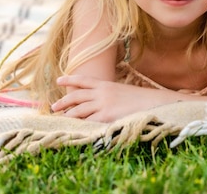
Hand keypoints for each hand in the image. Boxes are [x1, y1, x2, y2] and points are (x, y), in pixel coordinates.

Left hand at [51, 75, 169, 121]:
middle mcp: (101, 93)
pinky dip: (81, 125)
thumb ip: (108, 93)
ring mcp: (103, 104)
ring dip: (68, 115)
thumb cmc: (140, 99)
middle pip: (76, 95)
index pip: (83, 80)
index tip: (58, 80)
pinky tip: (75, 128)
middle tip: (53, 107)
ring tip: (61, 118)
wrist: (153, 102)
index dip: (70, 79)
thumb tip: (97, 99)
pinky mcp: (106, 116)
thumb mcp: (121, 91)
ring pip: (78, 110)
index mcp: (106, 84)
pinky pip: (88, 121)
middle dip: (63, 101)